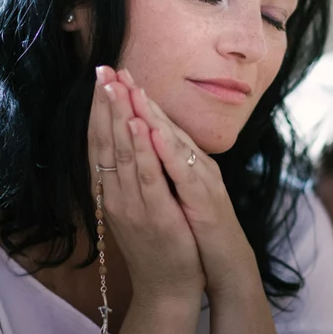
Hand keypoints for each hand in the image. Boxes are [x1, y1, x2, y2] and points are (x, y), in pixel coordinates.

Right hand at [88, 66, 204, 302]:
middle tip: (102, 70)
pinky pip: (148, 177)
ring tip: (117, 86)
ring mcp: (133, 206)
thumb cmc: (153, 246)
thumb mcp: (133, 208)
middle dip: (105, 104)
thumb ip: (124, 179)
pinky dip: (143, 150)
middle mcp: (115, 196)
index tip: (100, 78)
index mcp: (110, 192)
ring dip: (120, 118)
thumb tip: (118, 146)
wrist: (166, 289)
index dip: (98, 110)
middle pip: (105, 142)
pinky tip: (141, 126)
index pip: (98, 143)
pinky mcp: (155, 215)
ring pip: (123, 154)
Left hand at [117, 70, 259, 300]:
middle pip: (161, 124)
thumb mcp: (175, 195)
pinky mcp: (205, 200)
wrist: (222, 265)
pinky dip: (167, 150)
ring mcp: (200, 179)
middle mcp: (193, 164)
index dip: (132, 100)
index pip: (154, 124)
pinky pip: (183, 172)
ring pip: (172, 141)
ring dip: (150, 113)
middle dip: (135, 96)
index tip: (110, 76)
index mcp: (183, 162)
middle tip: (113, 68)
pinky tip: (152, 132)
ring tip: (129, 88)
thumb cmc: (197, 231)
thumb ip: (163, 169)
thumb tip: (142, 147)